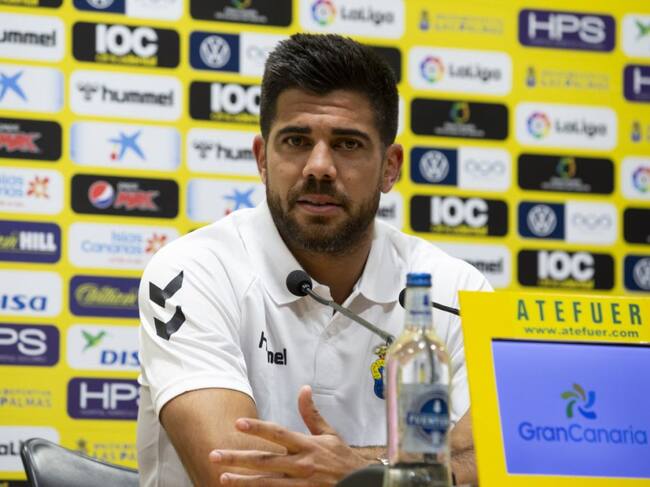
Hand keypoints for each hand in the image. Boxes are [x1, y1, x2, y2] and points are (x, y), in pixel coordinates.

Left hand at [209, 385, 369, 485]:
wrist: (361, 484)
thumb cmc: (343, 458)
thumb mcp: (330, 433)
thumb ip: (311, 414)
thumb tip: (304, 389)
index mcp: (306, 445)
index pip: (278, 433)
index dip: (258, 428)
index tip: (238, 423)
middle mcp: (300, 464)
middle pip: (264, 461)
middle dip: (238, 458)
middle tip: (215, 455)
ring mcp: (300, 484)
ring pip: (265, 482)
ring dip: (242, 481)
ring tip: (222, 477)